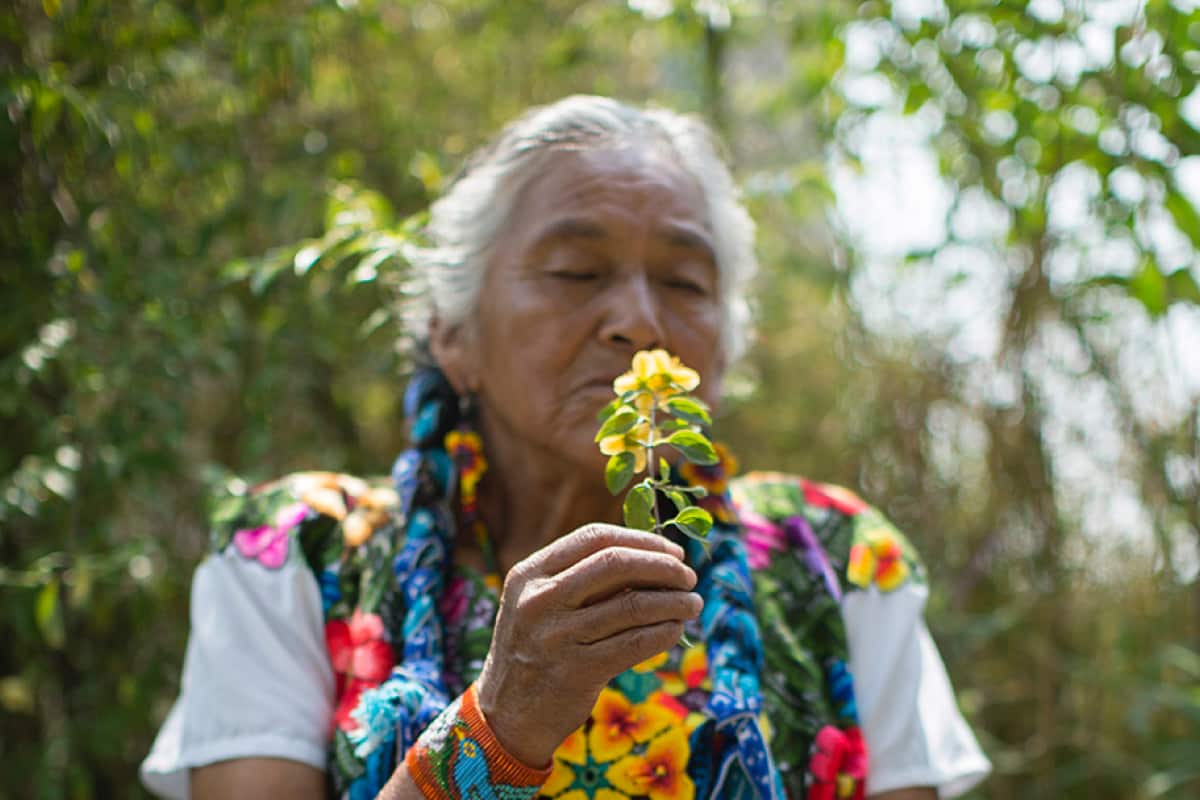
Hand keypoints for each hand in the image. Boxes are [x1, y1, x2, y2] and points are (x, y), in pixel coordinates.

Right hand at [474, 524, 701, 767]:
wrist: (506, 715)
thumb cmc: (535, 649)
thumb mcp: (539, 603)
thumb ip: (579, 578)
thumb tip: (651, 556)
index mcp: (529, 573)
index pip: (594, 537)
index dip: (641, 540)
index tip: (672, 551)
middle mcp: (539, 600)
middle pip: (616, 564)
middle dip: (663, 567)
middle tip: (688, 577)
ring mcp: (557, 636)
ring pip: (633, 605)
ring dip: (674, 602)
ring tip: (692, 604)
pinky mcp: (577, 671)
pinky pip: (635, 643)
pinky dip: (664, 633)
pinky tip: (675, 630)